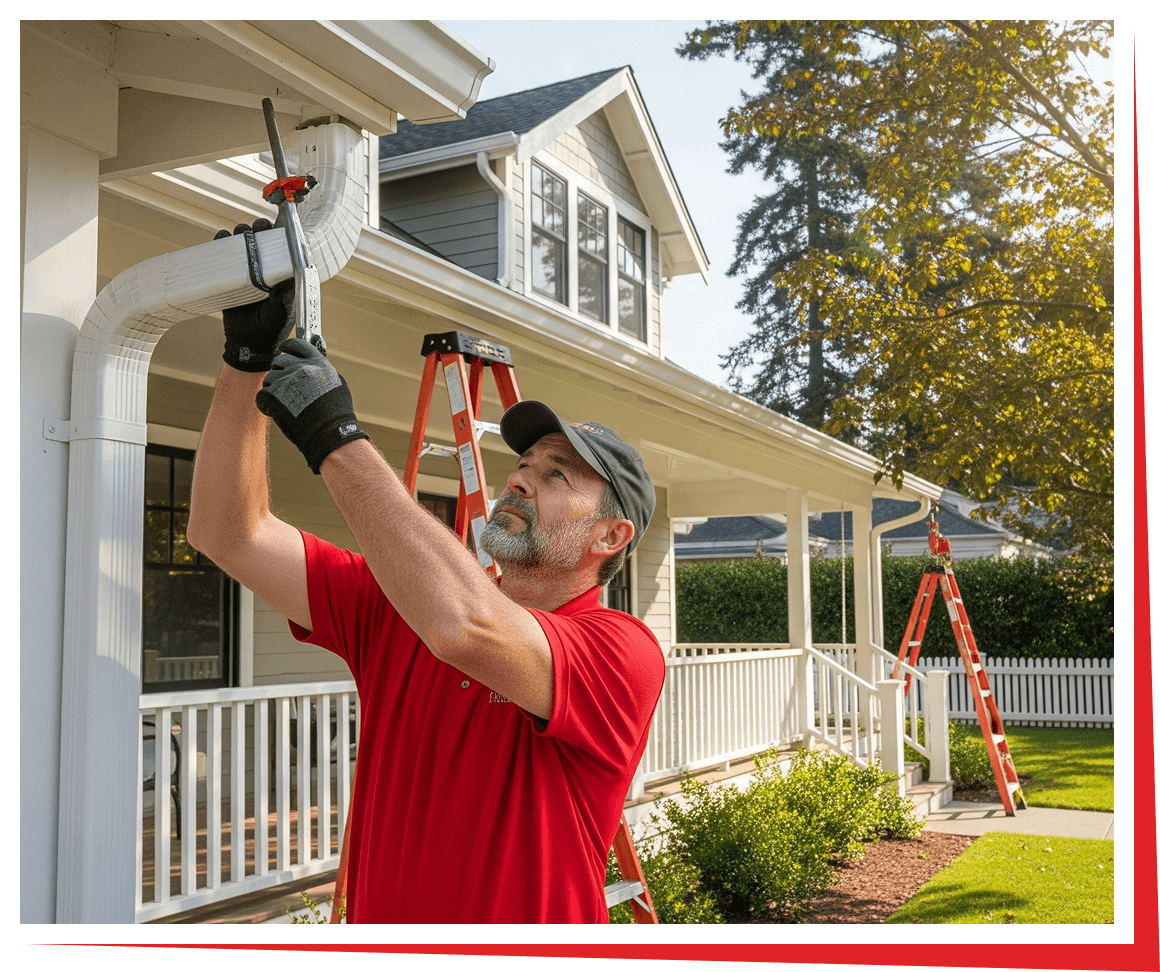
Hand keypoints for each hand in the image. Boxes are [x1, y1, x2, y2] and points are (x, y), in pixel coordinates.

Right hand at [217, 220, 293, 371]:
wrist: (248, 343)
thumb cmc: (270, 327)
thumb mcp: (282, 309)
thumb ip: (285, 293)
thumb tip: (290, 273)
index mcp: (281, 272)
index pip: (280, 245)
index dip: (277, 232)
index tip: (273, 226)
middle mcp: (265, 267)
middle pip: (260, 237)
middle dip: (257, 228)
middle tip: (255, 229)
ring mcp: (247, 270)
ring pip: (242, 241)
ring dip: (241, 231)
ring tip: (239, 233)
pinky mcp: (229, 275)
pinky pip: (223, 253)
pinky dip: (221, 241)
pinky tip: (222, 237)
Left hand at [256, 338, 369, 473]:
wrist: (329, 433)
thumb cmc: (336, 412)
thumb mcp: (336, 383)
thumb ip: (321, 370)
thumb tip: (310, 364)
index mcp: (317, 362)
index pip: (296, 345)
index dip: (287, 346)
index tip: (283, 349)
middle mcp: (300, 368)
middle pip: (279, 361)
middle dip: (281, 373)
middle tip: (287, 388)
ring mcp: (285, 381)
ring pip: (268, 379)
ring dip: (274, 390)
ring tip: (287, 404)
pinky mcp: (273, 397)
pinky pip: (261, 396)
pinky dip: (266, 405)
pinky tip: (278, 412)